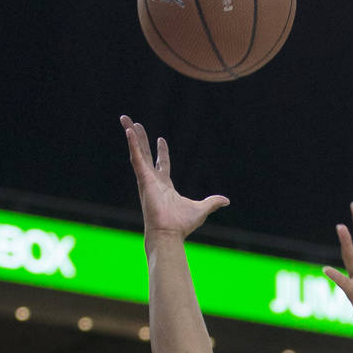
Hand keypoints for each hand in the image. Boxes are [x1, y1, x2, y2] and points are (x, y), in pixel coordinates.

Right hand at [120, 115, 228, 241]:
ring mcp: (146, 179)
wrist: (170, 233)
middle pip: (145, 154)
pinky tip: (128, 131)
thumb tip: (226, 201)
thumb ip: (212, 202)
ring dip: (132, 137)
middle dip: (140, 139)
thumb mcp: (201, 209)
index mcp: (165, 186)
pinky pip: (136, 158)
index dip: (161, 152)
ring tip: (126, 119)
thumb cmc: (182, 225)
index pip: (162, 164)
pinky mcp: (143, 179)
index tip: (160, 139)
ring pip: (138, 152)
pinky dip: (133, 145)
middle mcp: (153, 181)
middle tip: (134, 124)